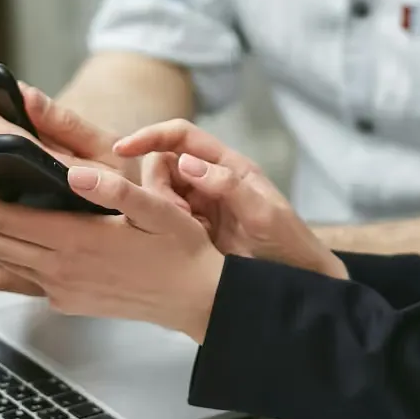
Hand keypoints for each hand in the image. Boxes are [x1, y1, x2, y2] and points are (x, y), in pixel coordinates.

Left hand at [0, 88, 185, 293]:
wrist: (197, 300)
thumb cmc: (182, 250)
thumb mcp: (160, 211)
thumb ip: (117, 191)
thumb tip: (77, 175)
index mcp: (79, 243)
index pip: (4, 219)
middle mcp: (60, 271)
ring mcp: (58, 289)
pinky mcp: (62, 299)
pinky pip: (8, 277)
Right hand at [114, 121, 347, 278]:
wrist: (297, 282)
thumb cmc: (287, 243)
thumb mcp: (262, 213)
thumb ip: (227, 185)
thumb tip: (186, 163)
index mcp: (227, 165)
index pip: (181, 136)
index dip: (151, 136)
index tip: (122, 148)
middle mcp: (209, 180)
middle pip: (162, 164)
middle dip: (157, 185)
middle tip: (178, 216)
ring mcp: (199, 206)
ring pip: (159, 193)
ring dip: (159, 209)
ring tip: (185, 233)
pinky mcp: (191, 232)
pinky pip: (163, 220)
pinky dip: (160, 227)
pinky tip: (176, 244)